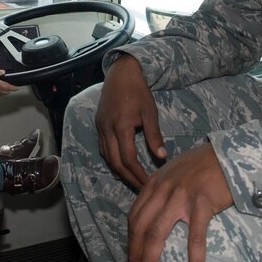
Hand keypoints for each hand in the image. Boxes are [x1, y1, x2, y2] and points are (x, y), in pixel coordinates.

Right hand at [0, 69, 18, 97]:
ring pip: (2, 93)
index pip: (11, 88)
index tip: (17, 87)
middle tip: (11, 87)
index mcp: (1, 86)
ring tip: (3, 87)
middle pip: (8, 91)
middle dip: (10, 89)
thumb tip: (2, 71)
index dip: (15, 87)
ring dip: (4, 91)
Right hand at [96, 55, 165, 189]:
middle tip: (142, 188)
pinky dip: (113, 160)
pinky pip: (104, 149)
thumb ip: (154, 135)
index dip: (138, 174)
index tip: (149, 183)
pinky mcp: (98, 125)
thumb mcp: (150, 112)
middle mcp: (107, 130)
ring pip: (107, 157)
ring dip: (120, 171)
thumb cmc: (138, 90)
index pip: (128, 159)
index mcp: (121, 127)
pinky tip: (123, 164)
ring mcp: (100, 128)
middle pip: (115, 163)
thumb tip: (162, 157)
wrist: (120, 73)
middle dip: (128, 178)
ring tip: (134, 180)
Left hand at [127, 143, 232, 261]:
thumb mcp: (174, 173)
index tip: (131, 261)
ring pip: (157, 234)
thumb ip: (161, 190)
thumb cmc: (204, 165)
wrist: (229, 154)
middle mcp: (162, 189)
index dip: (130, 242)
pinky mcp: (201, 203)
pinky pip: (194, 239)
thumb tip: (153, 214)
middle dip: (135, 256)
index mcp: (154, 183)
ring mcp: (180, 196)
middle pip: (140, 228)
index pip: (134, 217)